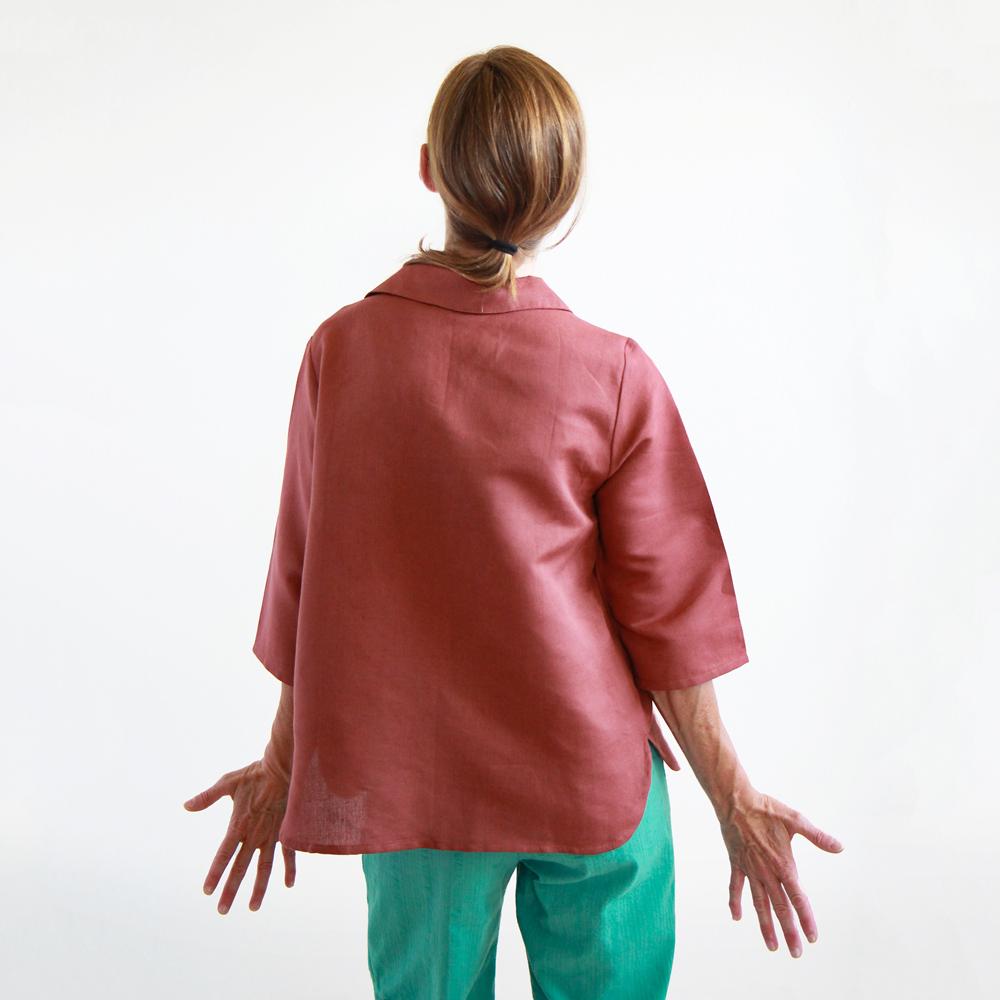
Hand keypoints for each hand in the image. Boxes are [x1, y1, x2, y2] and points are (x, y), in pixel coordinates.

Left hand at [183, 758, 295, 913]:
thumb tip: (186, 806)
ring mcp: (271, 835)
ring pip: (264, 868)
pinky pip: (288, 854)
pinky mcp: (286, 830)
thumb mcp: (227, 783)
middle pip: (240, 868)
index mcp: (238, 825)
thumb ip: (207, 797)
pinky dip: (289, 869)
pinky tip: (288, 885)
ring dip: (258, 888)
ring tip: (253, 907)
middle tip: (222, 910)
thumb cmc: (253, 774)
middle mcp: (254, 835)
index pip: (223, 855)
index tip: (207, 891)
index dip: (214, 874)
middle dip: (230, 890)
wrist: (282, 767)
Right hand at [719, 788, 842, 956]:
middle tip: (796, 953)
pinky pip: (735, 887)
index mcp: (783, 865)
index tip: (812, 938)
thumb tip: (839, 846)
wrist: (736, 802)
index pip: (798, 899)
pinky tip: (736, 917)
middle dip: (789, 932)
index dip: (806, 919)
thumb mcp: (795, 820)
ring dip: (765, 926)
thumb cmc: (766, 809)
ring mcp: (750, 870)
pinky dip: (735, 902)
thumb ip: (817, 836)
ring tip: (772, 946)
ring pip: (759, 904)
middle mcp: (767, 873)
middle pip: (780, 908)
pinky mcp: (736, 864)